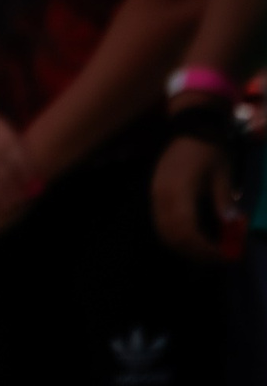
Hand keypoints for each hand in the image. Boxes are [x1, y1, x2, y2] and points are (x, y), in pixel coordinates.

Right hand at [153, 134, 240, 262]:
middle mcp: (161, 197)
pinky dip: (176, 237)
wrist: (189, 127)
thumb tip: (231, 229)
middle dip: (196, 253)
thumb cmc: (209, 150)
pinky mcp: (154, 194)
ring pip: (164, 232)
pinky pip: (161, 223)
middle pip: (173, 237)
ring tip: (208, 251)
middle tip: (219, 258)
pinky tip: (195, 238)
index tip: (226, 256)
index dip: (205, 249)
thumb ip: (224, 203)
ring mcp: (154, 195)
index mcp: (179, 192)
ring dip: (185, 247)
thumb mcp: (223, 176)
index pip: (187, 232)